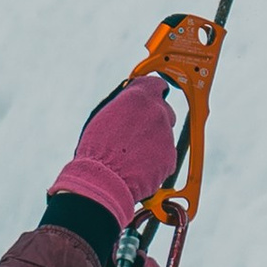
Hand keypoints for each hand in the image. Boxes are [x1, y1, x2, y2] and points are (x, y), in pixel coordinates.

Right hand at [44, 72, 177, 228]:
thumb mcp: (104, 117)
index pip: (156, 86)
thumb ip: (123, 106)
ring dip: (153, 143)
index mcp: (139, 98)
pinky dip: (156, 162)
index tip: (149, 99)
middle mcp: (157, 112)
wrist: (103, 180)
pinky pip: (166, 156)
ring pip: (164, 135)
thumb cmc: (96, 149)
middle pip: (164, 111)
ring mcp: (166, 135)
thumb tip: (132, 103)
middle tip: (136, 134)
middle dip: (154, 120)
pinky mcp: (170, 157)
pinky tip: (137, 168)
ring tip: (131, 156)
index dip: (152, 93)